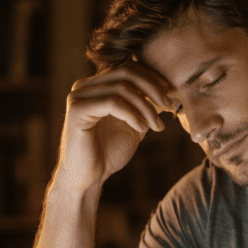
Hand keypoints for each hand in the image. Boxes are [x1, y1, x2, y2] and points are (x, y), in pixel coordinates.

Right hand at [55, 62, 172, 193]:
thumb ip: (145, 106)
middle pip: (125, 72)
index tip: (170, 93)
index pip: (128, 68)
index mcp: (97, 86)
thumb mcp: (134, 124)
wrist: (89, 178)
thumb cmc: (109, 153)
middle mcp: (85, 87)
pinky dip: (132, 114)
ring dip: (145, 106)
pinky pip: (112, 102)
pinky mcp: (78, 110)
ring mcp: (79, 96)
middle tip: (168, 105)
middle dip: (152, 88)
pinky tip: (142, 129)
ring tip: (156, 125)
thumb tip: (168, 91)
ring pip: (122, 88)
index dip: (152, 77)